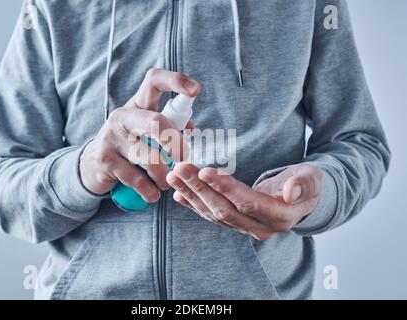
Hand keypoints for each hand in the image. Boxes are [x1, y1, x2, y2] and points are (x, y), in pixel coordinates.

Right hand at [79, 68, 200, 198]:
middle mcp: (123, 115)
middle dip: (176, 143)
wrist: (92, 165)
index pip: (154, 80)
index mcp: (138, 104)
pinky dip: (150, 191)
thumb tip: (190, 128)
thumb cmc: (130, 145)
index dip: (176, 81)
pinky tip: (152, 194)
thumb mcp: (147, 131)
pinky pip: (137, 179)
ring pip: (151, 158)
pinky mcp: (104, 158)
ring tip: (166, 182)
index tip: (196, 90)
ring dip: (165, 176)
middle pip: (156, 121)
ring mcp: (111, 136)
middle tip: (183, 158)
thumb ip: (170, 127)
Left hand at [166, 163, 323, 239]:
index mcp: (280, 216)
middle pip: (224, 209)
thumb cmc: (307, 183)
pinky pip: (211, 216)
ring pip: (214, 213)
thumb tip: (291, 192)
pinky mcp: (236, 223)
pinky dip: (194, 204)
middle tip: (181, 169)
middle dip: (200, 189)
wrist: (302, 198)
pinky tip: (179, 194)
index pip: (247, 202)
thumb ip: (305, 185)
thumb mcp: (313, 179)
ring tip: (174, 176)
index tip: (204, 171)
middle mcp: (260, 227)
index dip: (225, 188)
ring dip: (192, 194)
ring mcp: (246, 227)